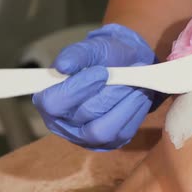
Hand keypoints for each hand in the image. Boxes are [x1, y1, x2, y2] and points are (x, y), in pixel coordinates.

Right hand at [33, 24, 162, 150]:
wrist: (126, 67)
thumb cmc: (102, 59)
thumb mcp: (90, 49)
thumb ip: (76, 54)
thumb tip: (63, 65)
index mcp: (50, 102)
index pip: (53, 103)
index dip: (76, 88)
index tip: (101, 72)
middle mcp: (65, 125)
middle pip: (85, 115)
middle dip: (109, 95)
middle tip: (127, 77)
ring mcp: (88, 139)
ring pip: (105, 130)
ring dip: (125, 105)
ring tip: (137, 85)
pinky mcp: (111, 143)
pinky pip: (124, 132)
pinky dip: (135, 112)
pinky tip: (140, 95)